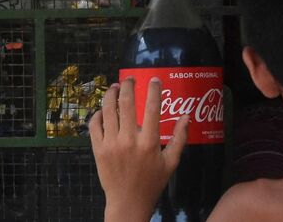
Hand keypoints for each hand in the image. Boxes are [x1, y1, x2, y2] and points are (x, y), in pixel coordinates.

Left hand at [91, 77, 189, 221]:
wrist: (128, 202)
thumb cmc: (152, 183)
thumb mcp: (171, 163)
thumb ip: (180, 138)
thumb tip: (187, 116)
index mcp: (149, 142)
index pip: (152, 108)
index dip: (154, 90)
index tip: (154, 79)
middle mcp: (128, 140)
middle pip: (126, 103)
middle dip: (128, 85)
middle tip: (130, 79)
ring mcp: (111, 144)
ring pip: (108, 110)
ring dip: (111, 94)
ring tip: (114, 87)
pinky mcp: (98, 149)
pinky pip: (94, 124)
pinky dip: (98, 114)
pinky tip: (104, 110)